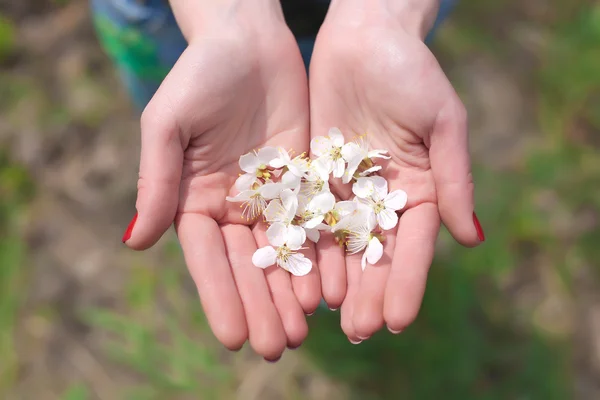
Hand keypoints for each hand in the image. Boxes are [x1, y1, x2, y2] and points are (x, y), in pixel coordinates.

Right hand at [122, 1, 319, 359]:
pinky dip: (321, 256)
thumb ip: (158, 181)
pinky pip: (314, 224)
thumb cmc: (199, 75)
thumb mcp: (169, 125)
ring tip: (306, 331)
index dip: (220, 297)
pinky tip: (331, 288)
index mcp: (196, 200)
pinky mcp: (304, 181)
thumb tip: (135, 242)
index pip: (207, 259)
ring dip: (292, 293)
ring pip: (283, 253)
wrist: (247, 41)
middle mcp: (233, 206)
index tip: (232, 338)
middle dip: (262, 307)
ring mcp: (271, 196)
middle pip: (248, 266)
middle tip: (278, 348)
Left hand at [309, 0, 483, 341]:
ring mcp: (346, 189)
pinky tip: (297, 275)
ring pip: (338, 243)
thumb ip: (454, 178)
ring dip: (333, 280)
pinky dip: (303, 245)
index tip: (398, 320)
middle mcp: (382, 197)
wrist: (366, 37)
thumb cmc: (413, 72)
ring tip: (327, 317)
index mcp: (419, 189)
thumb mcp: (443, 122)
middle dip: (367, 292)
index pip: (413, 246)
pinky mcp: (313, 175)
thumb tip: (472, 238)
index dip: (407, 283)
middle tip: (359, 331)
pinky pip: (306, 216)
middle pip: (374, 253)